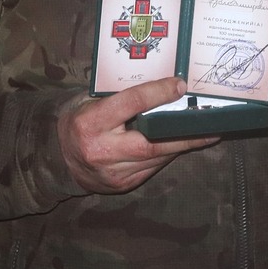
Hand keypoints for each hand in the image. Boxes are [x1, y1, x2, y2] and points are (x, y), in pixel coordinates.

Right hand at [60, 79, 219, 194]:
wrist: (57, 158)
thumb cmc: (78, 120)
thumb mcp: (89, 101)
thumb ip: (120, 95)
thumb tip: (160, 84)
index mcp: (90, 123)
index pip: (131, 103)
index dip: (159, 93)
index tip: (180, 85)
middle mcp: (101, 151)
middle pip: (152, 142)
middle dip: (184, 134)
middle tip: (210, 123)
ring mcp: (113, 172)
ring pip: (156, 158)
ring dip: (182, 144)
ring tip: (204, 131)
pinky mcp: (123, 184)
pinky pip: (153, 167)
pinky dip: (168, 155)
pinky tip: (181, 144)